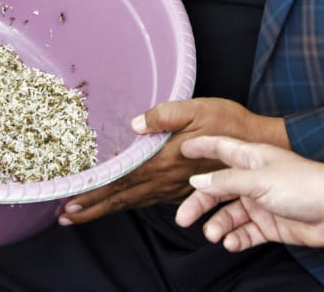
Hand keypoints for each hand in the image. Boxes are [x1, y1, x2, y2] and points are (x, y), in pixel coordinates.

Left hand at [56, 98, 285, 224]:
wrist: (260, 147)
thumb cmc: (229, 124)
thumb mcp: (197, 108)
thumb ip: (163, 115)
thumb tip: (133, 123)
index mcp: (163, 162)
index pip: (119, 181)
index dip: (93, 193)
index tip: (68, 202)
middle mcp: (165, 181)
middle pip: (121, 198)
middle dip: (91, 208)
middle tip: (63, 216)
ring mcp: (175, 188)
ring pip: (133, 203)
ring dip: (105, 210)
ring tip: (81, 216)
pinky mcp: (183, 189)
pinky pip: (148, 201)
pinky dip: (127, 206)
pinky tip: (119, 205)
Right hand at [175, 136, 323, 251]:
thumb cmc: (304, 185)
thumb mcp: (259, 180)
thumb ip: (227, 182)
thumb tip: (198, 181)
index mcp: (254, 159)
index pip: (222, 149)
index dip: (202, 148)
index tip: (181, 149)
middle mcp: (256, 180)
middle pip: (219, 190)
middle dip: (200, 203)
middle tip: (183, 218)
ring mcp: (263, 203)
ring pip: (230, 215)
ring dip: (219, 225)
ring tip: (213, 236)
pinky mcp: (271, 224)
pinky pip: (246, 233)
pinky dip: (237, 239)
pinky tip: (232, 243)